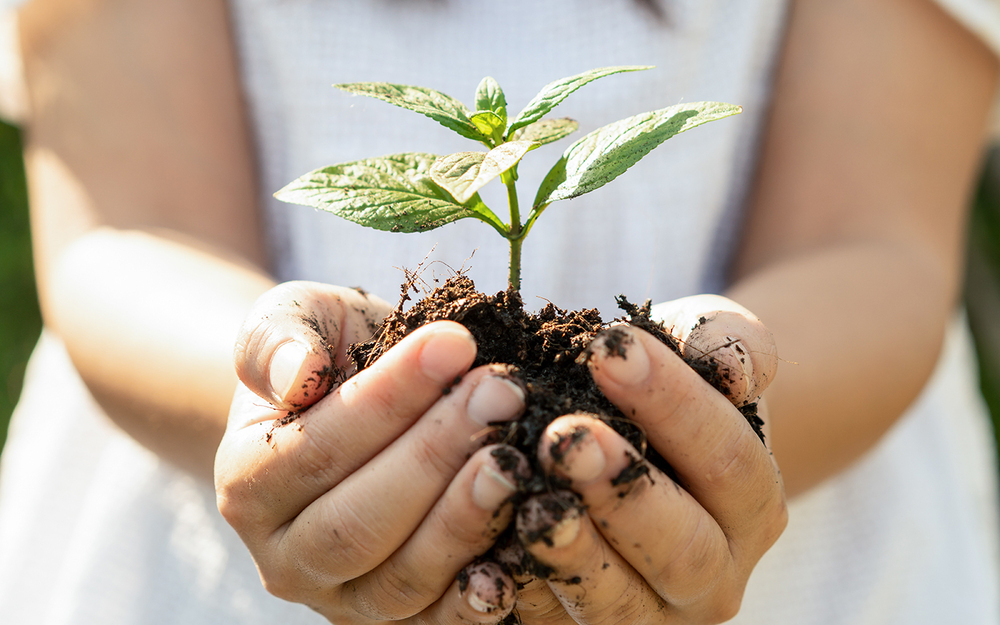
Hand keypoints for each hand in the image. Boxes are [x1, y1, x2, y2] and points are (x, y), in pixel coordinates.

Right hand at [215, 281, 528, 623]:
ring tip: (517, 456)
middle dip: (437, 455)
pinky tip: (524, 542)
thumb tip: (295, 374)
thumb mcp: (294, 318)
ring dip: (466, 517)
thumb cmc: (330, 353)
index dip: (389, 399)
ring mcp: (344, 598)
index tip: (455, 343)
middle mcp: (286, 557)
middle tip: (503, 394)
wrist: (354, 402)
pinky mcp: (399, 619)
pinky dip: (481, 596)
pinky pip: (438, 622)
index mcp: (248, 483)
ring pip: (402, 578)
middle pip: (358, 524)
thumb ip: (277, 338)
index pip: (318, 448)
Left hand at [506, 295, 785, 623]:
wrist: (633, 448)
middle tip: (566, 440)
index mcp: (753, 506)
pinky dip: (519, 589)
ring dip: (571, 551)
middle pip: (683, 547)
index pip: (727, 458)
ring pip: (618, 603)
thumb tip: (733, 367)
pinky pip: (553, 622)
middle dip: (622, 492)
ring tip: (528, 499)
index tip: (608, 351)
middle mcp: (714, 577)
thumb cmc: (667, 389)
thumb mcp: (701, 350)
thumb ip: (728, 345)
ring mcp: (651, 616)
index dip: (673, 403)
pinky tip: (487, 548)